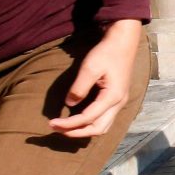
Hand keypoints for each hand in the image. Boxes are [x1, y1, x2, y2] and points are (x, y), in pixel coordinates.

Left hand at [49, 20, 140, 137]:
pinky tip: (79, 119)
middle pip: (98, 129)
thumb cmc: (106, 52)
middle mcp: (119, 104)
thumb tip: (69, 104)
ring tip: (67, 128)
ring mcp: (120, 102)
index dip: (69, 124)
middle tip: (57, 129)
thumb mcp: (90, 68)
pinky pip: (105, 119)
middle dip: (76, 132)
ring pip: (103, 126)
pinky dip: (91, 123)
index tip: (52, 123)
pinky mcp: (117, 98)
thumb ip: (79, 88)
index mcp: (113, 97)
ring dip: (84, 130)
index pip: (87, 118)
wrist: (123, 42)